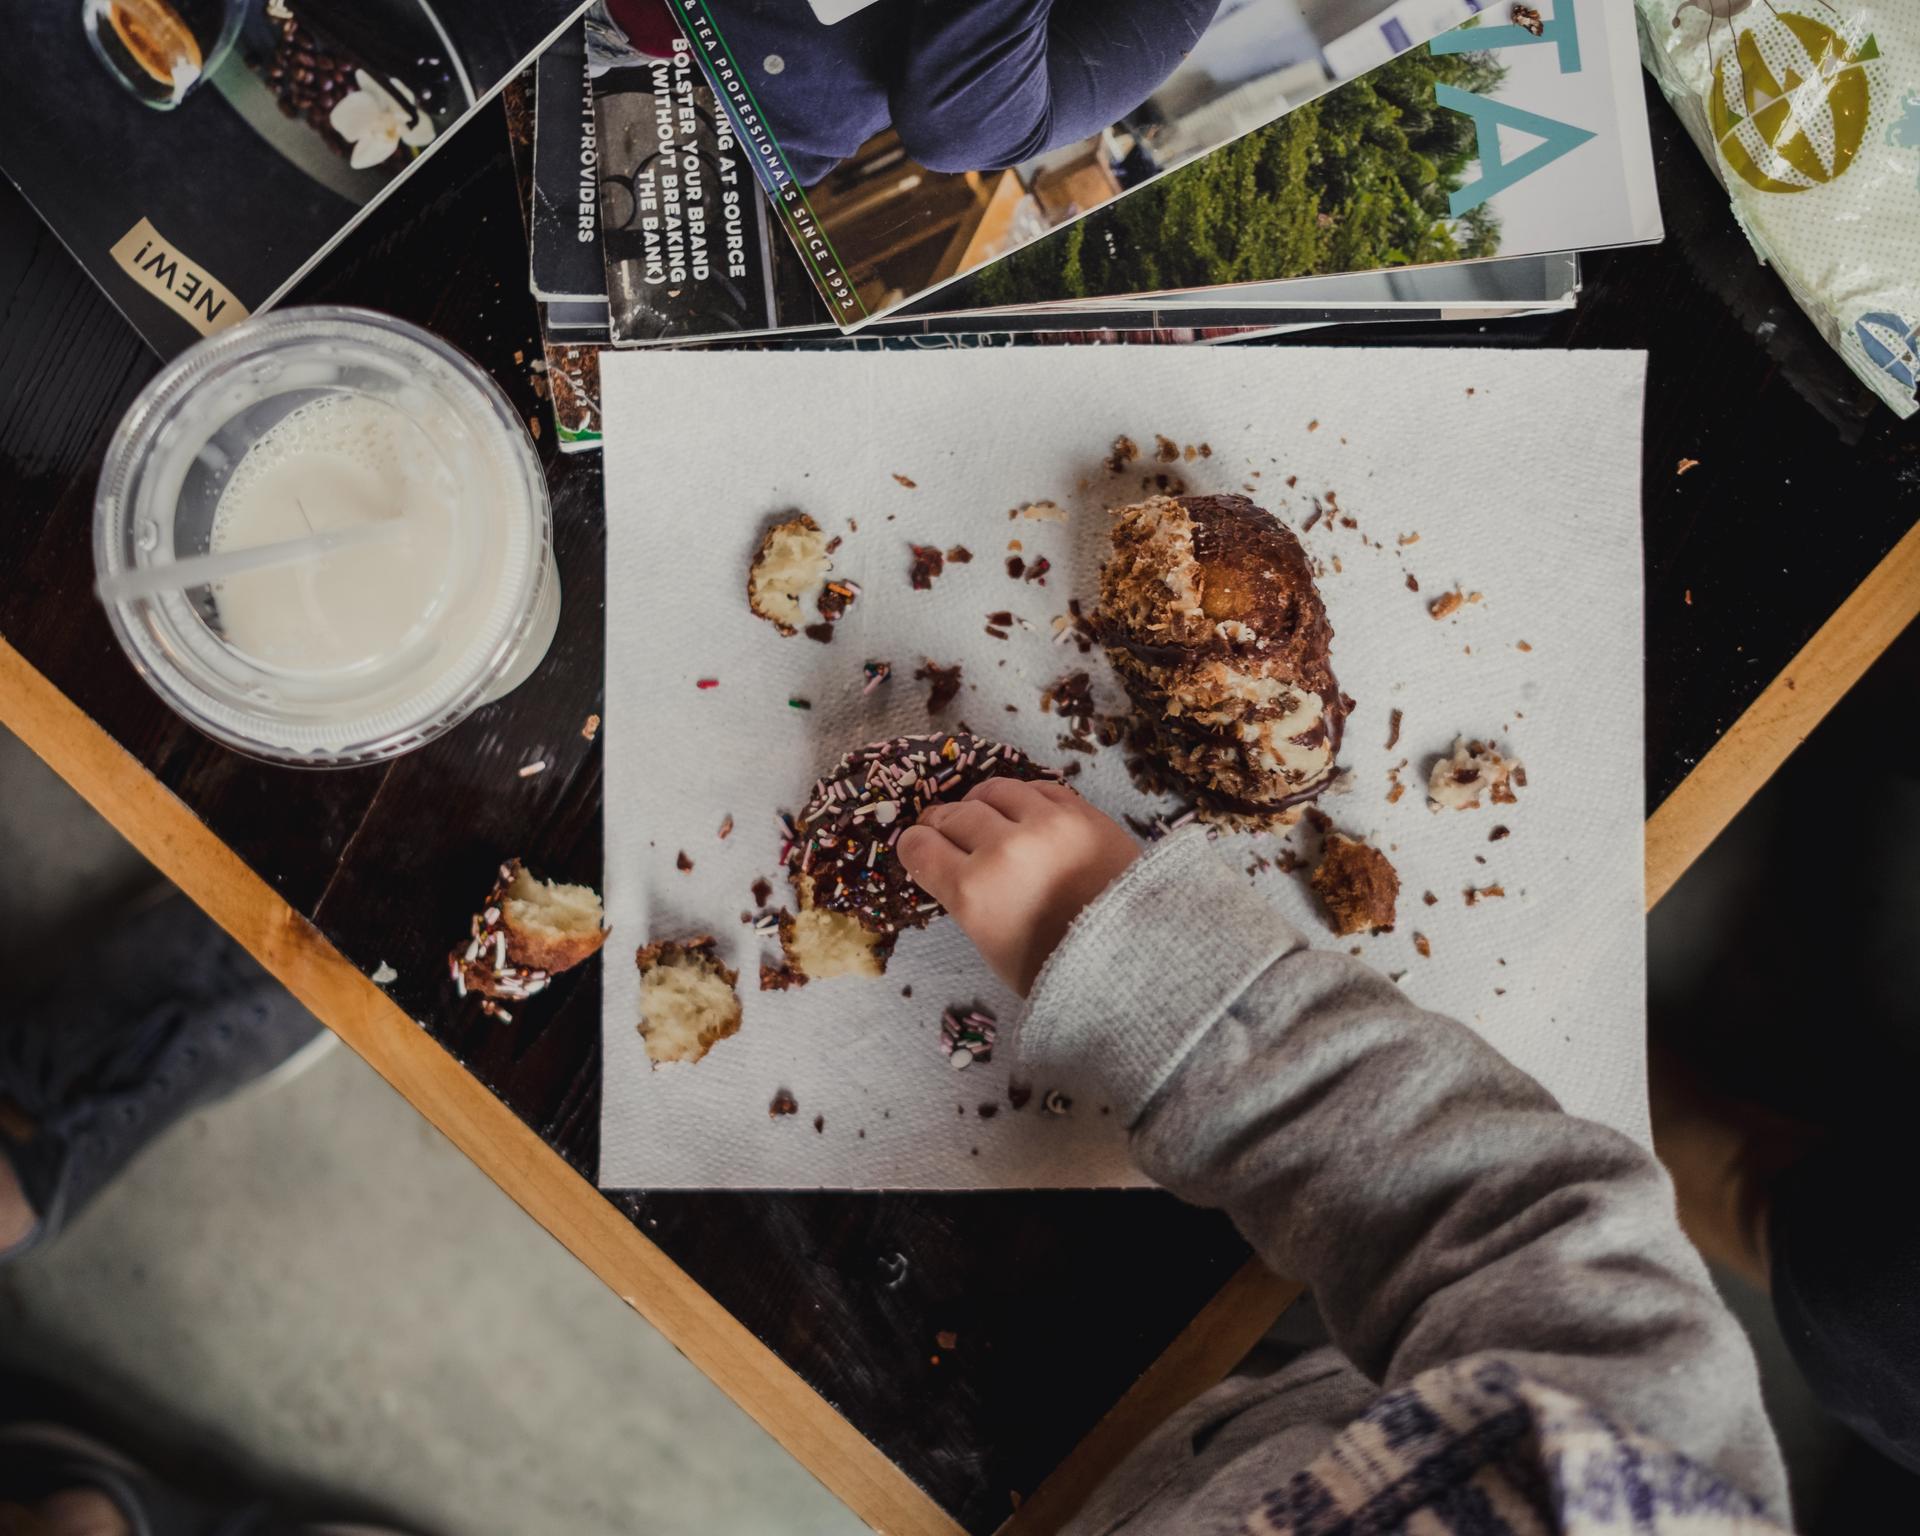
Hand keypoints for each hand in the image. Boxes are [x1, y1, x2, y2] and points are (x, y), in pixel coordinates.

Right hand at [897, 777, 1139, 995]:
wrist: (1137, 956)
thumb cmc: (1060, 969)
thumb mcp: (994, 947)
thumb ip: (968, 901)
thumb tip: (955, 869)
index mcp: (973, 892)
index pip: (920, 848)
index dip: (914, 846)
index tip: (917, 846)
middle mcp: (1002, 848)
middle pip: (952, 815)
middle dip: (941, 823)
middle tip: (941, 828)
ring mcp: (1044, 823)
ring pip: (993, 791)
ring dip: (979, 802)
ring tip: (981, 813)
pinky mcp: (1079, 811)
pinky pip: (1036, 788)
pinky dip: (1022, 797)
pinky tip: (1020, 810)